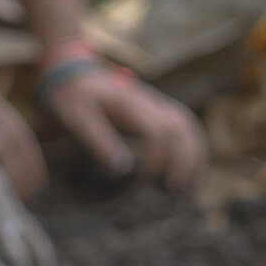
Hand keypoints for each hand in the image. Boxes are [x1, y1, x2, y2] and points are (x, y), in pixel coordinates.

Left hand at [46, 63, 206, 190]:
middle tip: (173, 190)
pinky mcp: (157, 110)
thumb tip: (122, 169)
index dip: (159, 157)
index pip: (159, 130)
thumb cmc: (74, 99)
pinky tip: (186, 169)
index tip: (146, 180)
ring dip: (192, 154)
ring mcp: (156, 104)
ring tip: (185, 184)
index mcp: (130, 103)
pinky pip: (184, 126)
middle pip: (180, 126)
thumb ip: (99, 140)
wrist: (74, 75)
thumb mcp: (78, 118)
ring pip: (187, 125)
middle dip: (182, 159)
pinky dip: (190, 147)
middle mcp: (149, 101)